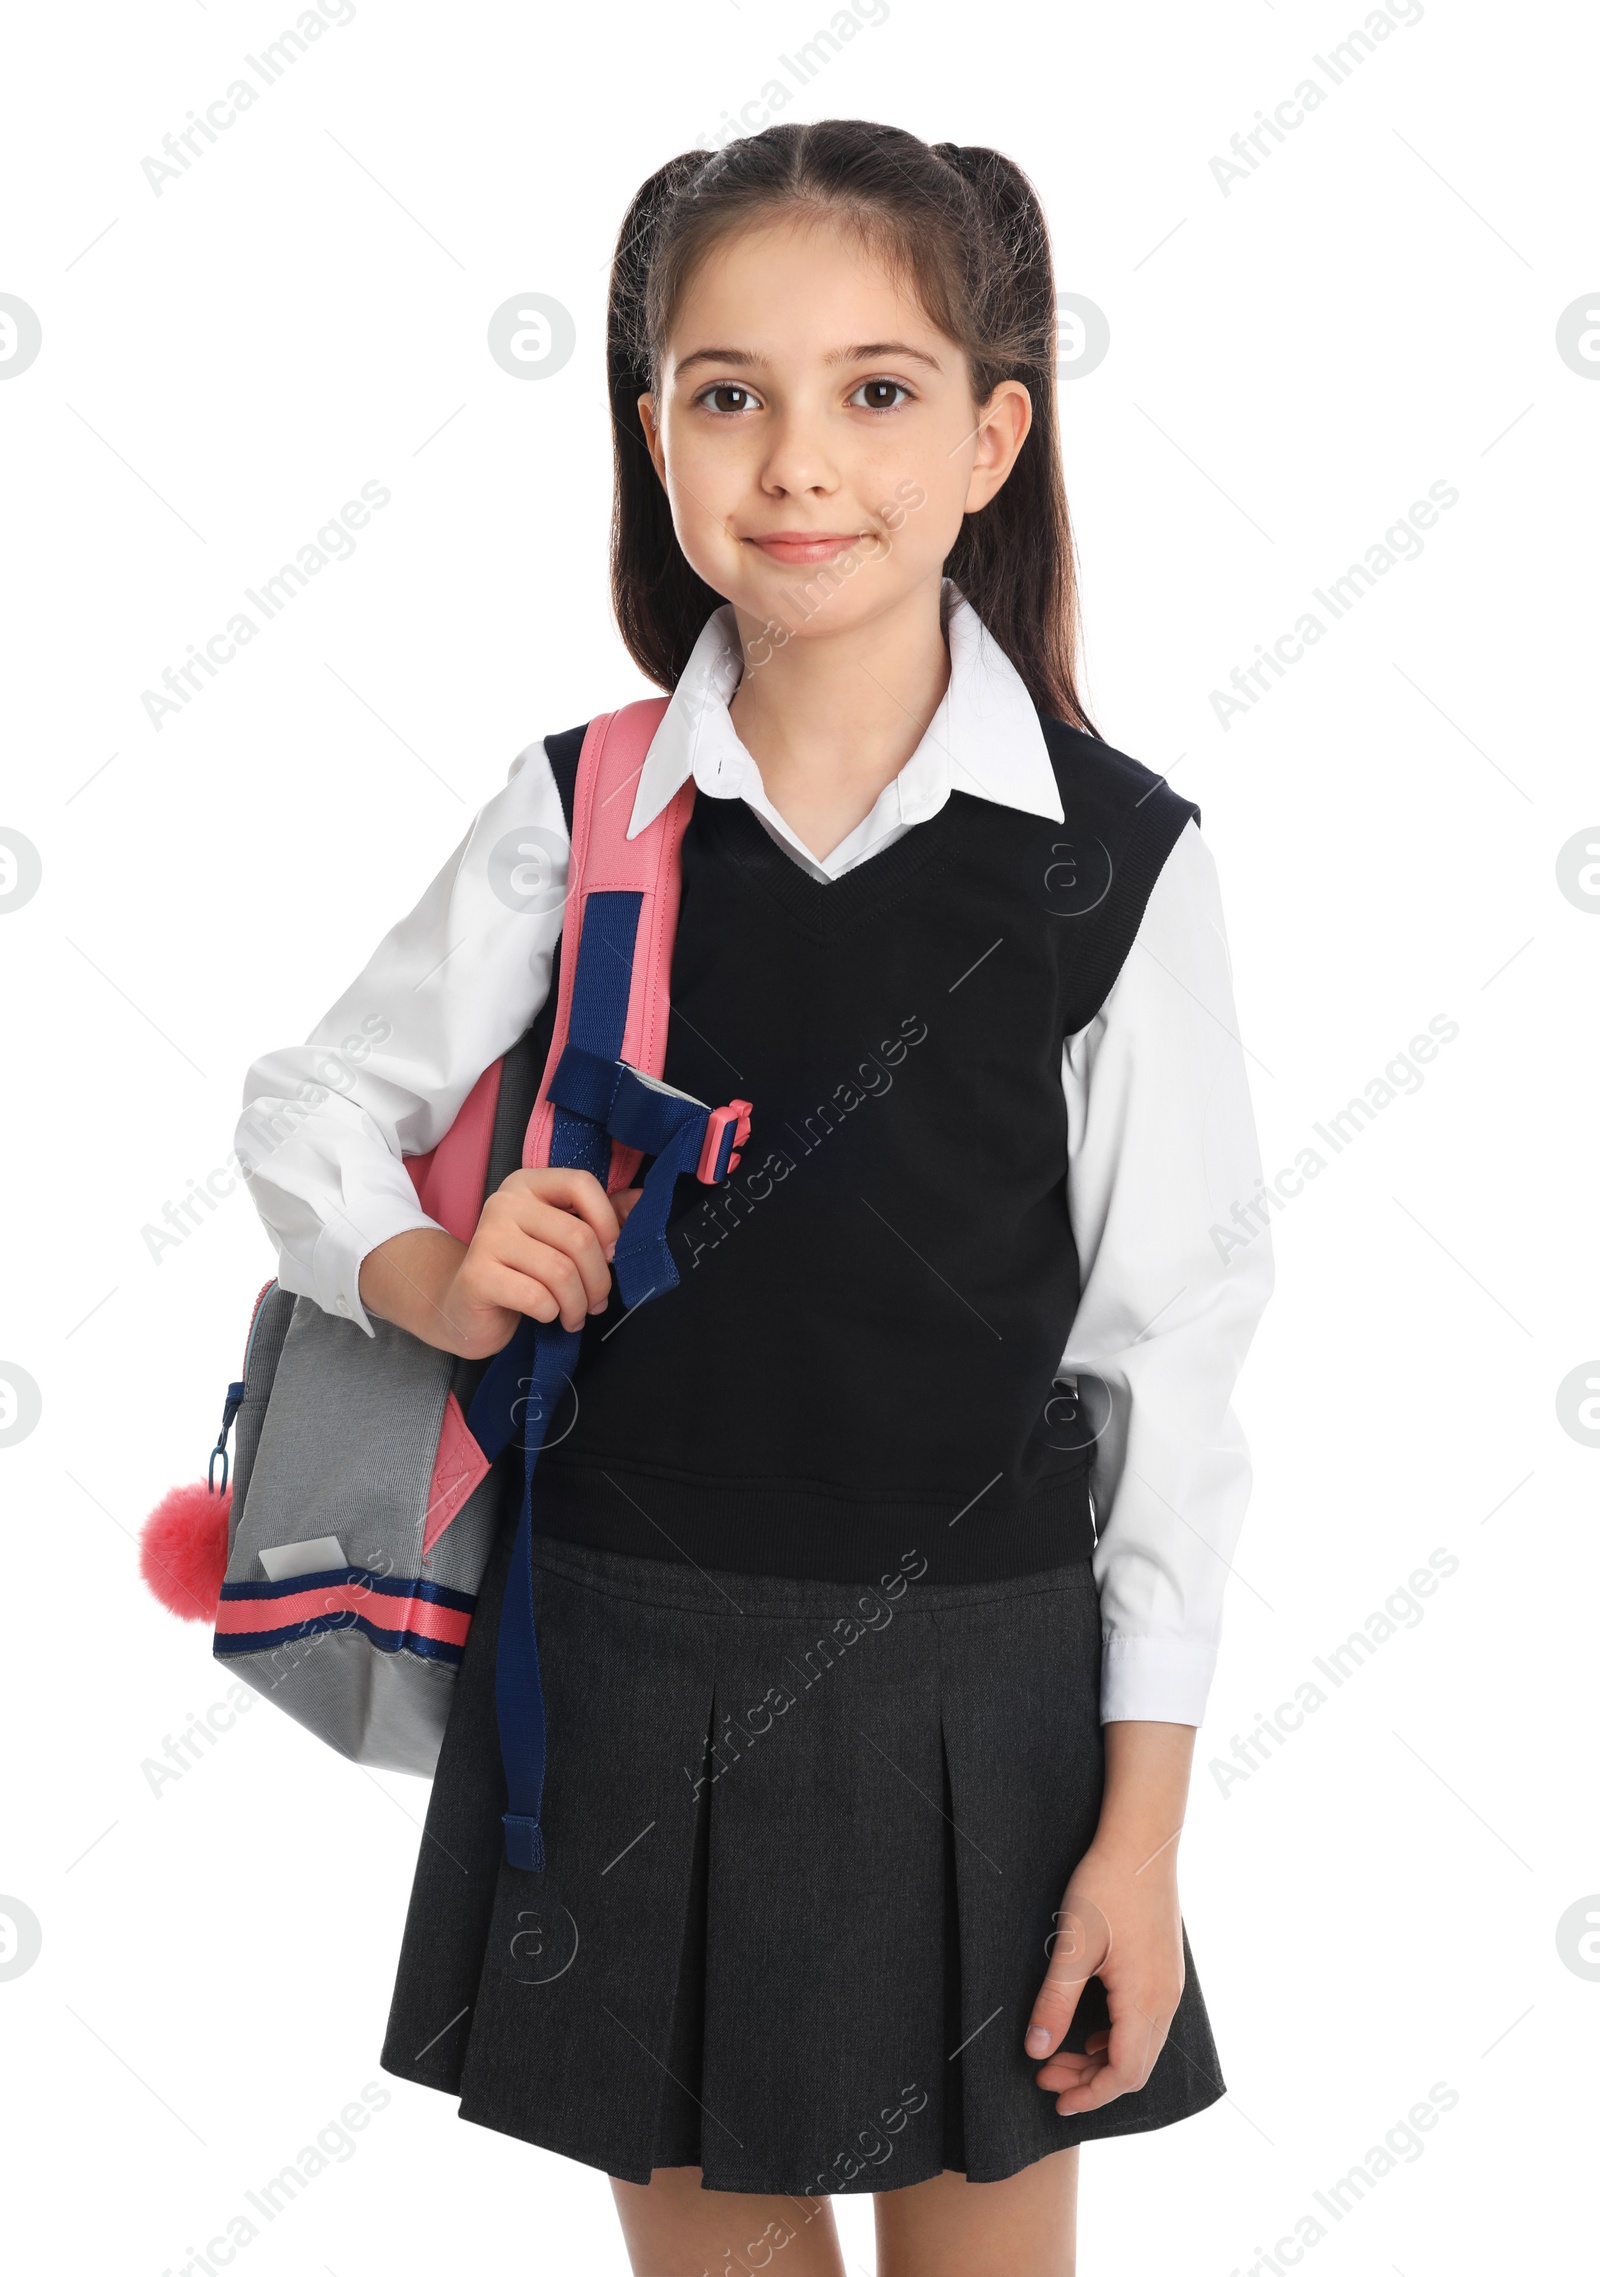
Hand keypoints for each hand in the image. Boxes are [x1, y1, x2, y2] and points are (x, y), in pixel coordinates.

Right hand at [358, 1169, 640, 1357]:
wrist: (464, 1307)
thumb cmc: (522, 1271)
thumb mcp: (561, 1239)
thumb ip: (601, 1217)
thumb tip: (643, 1199)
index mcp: (528, 1184)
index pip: (581, 1184)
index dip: (608, 1222)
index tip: (613, 1254)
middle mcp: (504, 1203)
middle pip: (578, 1237)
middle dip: (598, 1279)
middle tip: (597, 1302)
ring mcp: (487, 1237)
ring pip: (561, 1271)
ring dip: (577, 1303)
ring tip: (574, 1315)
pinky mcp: (477, 1275)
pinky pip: (536, 1296)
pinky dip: (551, 1313)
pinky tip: (547, 1316)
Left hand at [1023, 1840, 1185, 2114]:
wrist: (1142, 1842)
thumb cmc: (1106, 1886)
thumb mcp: (1072, 1946)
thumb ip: (1055, 2002)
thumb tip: (1036, 2052)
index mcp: (1145, 2000)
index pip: (1124, 2073)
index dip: (1090, 2095)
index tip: (1056, 2101)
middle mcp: (1166, 1999)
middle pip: (1134, 2066)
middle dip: (1090, 2080)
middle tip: (1045, 2076)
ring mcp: (1170, 1985)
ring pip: (1141, 2046)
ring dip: (1102, 2059)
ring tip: (1059, 2054)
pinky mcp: (1165, 1970)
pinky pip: (1146, 2023)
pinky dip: (1117, 2037)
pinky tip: (1088, 2029)